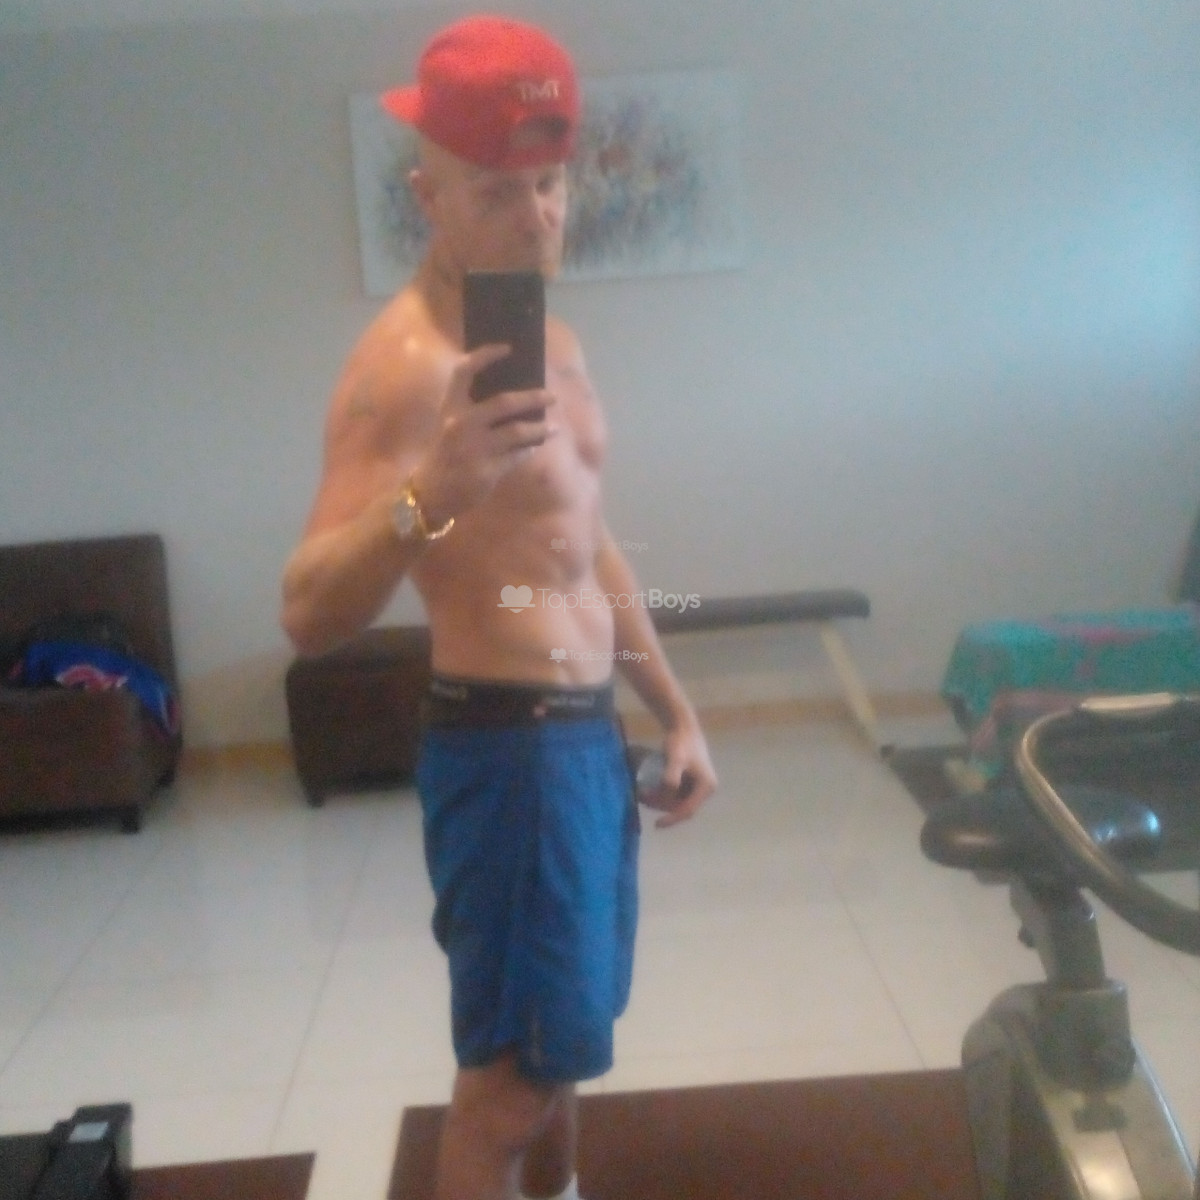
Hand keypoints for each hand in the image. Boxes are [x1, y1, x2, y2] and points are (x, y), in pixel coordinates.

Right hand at [411, 344, 556, 525]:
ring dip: (539, 429)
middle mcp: (460, 424)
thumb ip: (474, 409)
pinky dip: (529, 449)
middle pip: (504, 403)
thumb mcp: (450, 425)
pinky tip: (535, 446)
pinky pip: (517, 456)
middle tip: (551, 397)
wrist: (430, 493)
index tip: (508, 348)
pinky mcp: (486, 471)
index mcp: (450, 408)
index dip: (485, 355)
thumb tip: (514, 393)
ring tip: (553, 427)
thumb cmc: (444, 453)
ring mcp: (474, 449)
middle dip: (533, 398)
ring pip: (517, 432)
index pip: (463, 372)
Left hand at [647, 721, 717, 828]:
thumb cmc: (680, 742)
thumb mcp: (675, 760)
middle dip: (663, 807)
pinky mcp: (692, 780)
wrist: (682, 725)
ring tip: (644, 794)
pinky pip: (677, 793)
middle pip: (683, 807)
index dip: (672, 819)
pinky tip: (651, 790)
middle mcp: (706, 788)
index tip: (657, 824)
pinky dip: (664, 794)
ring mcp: (699, 785)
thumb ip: (671, 778)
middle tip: (644, 799)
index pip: (688, 810)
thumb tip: (667, 796)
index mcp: (706, 787)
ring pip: (678, 801)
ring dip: (662, 801)